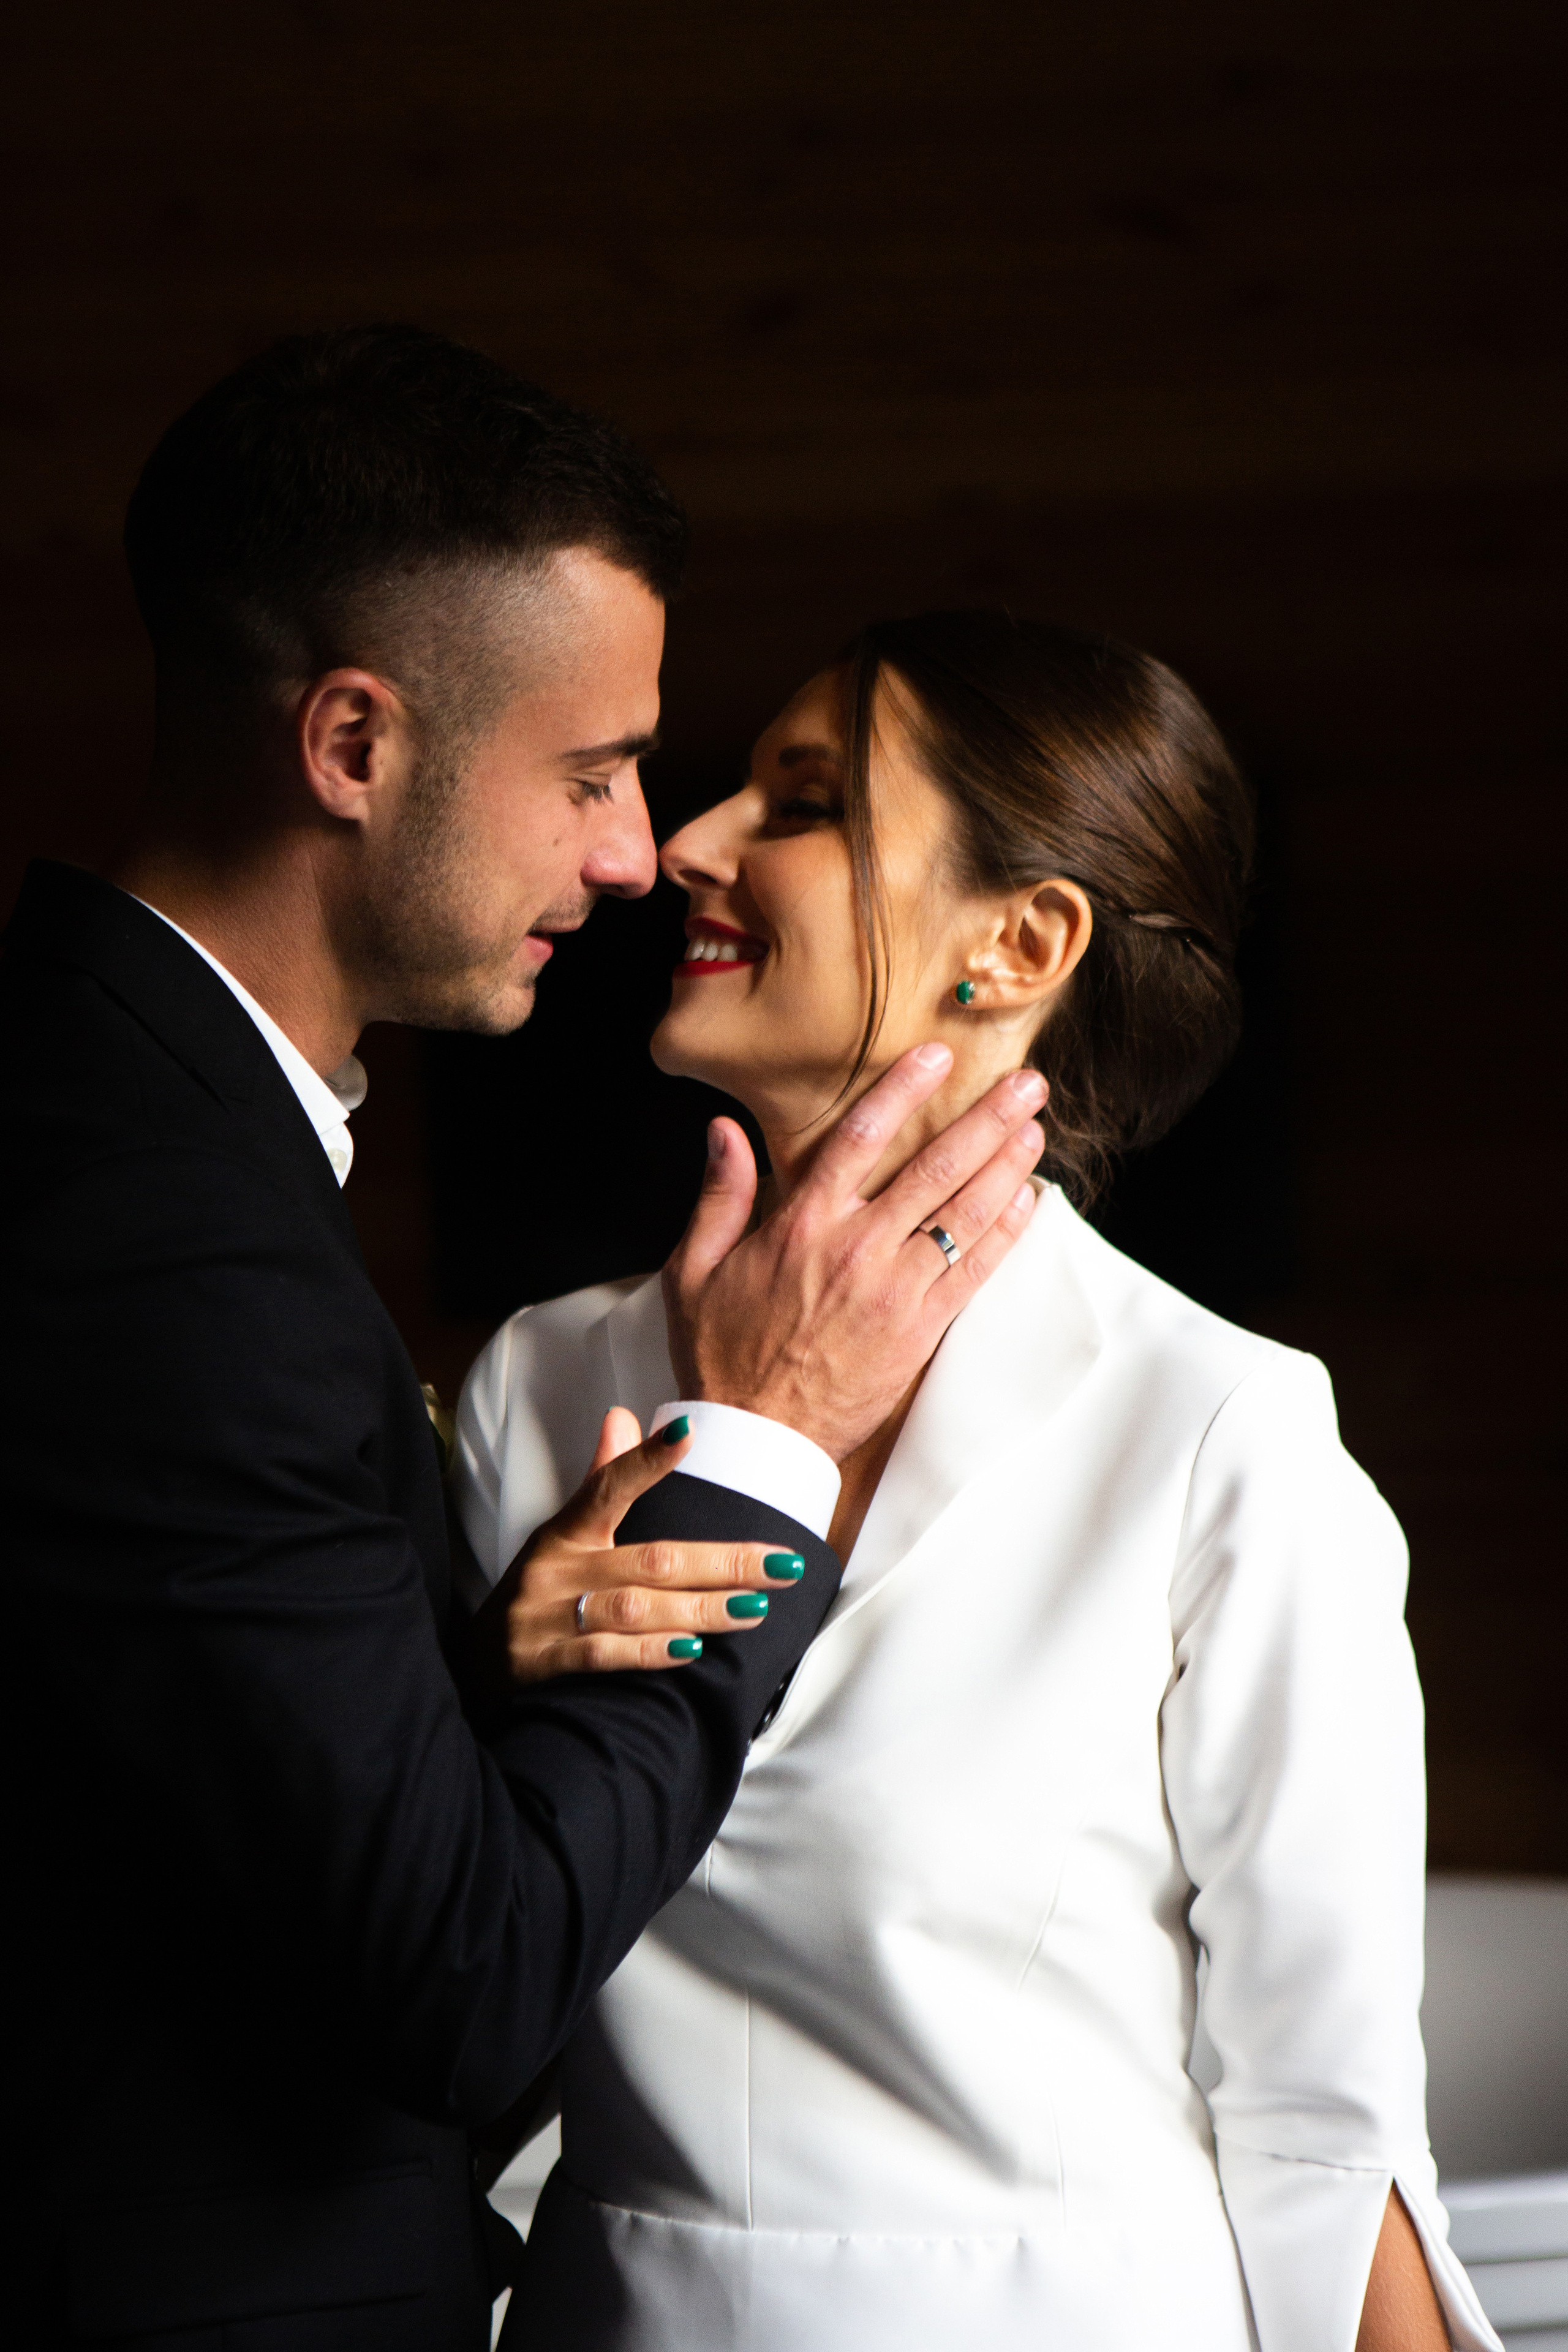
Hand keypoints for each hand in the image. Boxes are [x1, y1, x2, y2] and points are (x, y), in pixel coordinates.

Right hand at [473, 1409, 804, 1683]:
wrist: (469, 1669)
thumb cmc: (537, 1596)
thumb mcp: (560, 1538)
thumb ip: (599, 1483)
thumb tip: (623, 1418)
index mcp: (566, 1533)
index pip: (607, 1487)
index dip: (646, 1460)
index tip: (689, 1434)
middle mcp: (557, 1569)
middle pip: (650, 1559)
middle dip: (721, 1563)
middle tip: (781, 1564)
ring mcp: (547, 1618)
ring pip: (635, 1608)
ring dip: (700, 1608)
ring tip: (754, 1607)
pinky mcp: (540, 1664)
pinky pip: (602, 1655)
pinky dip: (648, 1653)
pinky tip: (691, 1650)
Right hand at [664, 1043, 1046, 1460]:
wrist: (757, 1437)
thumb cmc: (722, 1353)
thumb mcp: (693, 1269)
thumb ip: (718, 1195)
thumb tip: (723, 1129)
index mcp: (802, 1225)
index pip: (860, 1136)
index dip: (903, 1089)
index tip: (938, 1055)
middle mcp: (856, 1248)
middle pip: (934, 1167)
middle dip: (986, 1120)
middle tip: (1026, 1084)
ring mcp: (894, 1290)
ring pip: (963, 1213)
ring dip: (1005, 1167)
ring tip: (1036, 1129)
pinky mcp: (920, 1330)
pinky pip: (973, 1272)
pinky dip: (1004, 1233)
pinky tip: (1027, 1201)